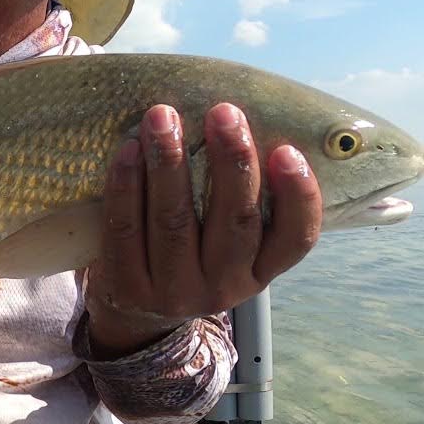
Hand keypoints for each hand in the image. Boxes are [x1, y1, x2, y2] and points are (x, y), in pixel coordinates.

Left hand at [84, 103, 322, 359]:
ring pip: (175, 221)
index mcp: (260, 270)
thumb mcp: (228, 240)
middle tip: (224, 112)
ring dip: (170, 162)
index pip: (295, 239)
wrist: (137, 311)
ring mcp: (175, 291)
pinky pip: (126, 230)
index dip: (298, 197)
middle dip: (231, 160)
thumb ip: (242, 196)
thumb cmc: (193, 250)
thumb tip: (243, 119)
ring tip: (163, 116)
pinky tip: (128, 150)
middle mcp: (224, 286)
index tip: (288, 150)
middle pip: (235, 221)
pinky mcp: (128, 288)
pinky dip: (126, 186)